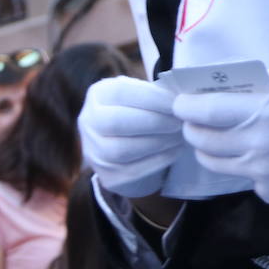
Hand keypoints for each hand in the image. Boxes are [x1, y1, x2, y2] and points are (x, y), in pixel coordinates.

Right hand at [78, 77, 184, 196]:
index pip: (120, 92)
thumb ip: (155, 93)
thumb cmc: (139, 113)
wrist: (126, 149)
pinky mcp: (107, 176)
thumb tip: (180, 96)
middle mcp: (88, 122)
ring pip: (122, 150)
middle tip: (177, 122)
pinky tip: (173, 152)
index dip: (150, 97)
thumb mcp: (140, 96)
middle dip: (153, 122)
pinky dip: (157, 161)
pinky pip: (132, 171)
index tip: (175, 102)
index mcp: (98, 95)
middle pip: (116, 122)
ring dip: (156, 143)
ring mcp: (94, 152)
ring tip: (178, 136)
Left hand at [174, 78, 268, 209]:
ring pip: (215, 162)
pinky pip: (242, 177)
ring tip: (208, 140)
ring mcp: (260, 172)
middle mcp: (257, 143)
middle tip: (189, 122)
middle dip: (190, 129)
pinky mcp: (267, 192)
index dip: (187, 107)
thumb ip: (262, 86)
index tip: (178, 103)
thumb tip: (228, 80)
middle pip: (203, 139)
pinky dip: (241, 166)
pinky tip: (254, 158)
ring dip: (205, 149)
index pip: (209, 109)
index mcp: (264, 111)